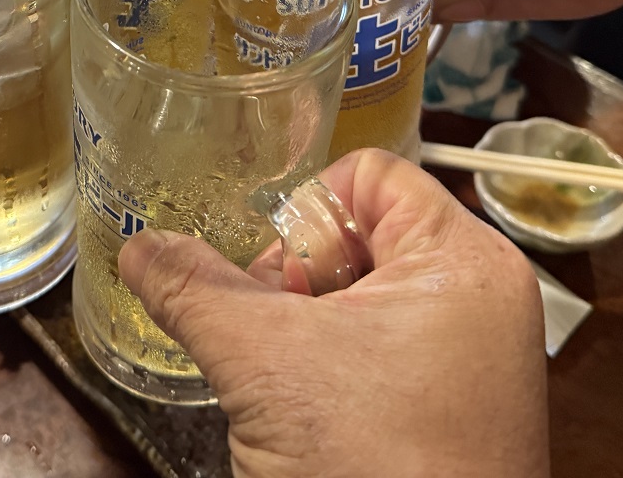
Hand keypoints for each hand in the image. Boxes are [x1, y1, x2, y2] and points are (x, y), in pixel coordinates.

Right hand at [120, 149, 547, 477]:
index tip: (277, 284)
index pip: (367, 174)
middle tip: (278, 341)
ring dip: (308, 332)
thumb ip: (194, 289)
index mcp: (461, 258)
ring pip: (363, 297)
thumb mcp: (263, 363)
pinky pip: (382, 350)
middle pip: (362, 234)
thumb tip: (141, 247)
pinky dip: (335, 371)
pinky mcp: (457, 408)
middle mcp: (481, 297)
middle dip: (297, 281)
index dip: (304, 216)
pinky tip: (315, 419)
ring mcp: (473, 357)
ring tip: (294, 389)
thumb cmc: (378, 468)